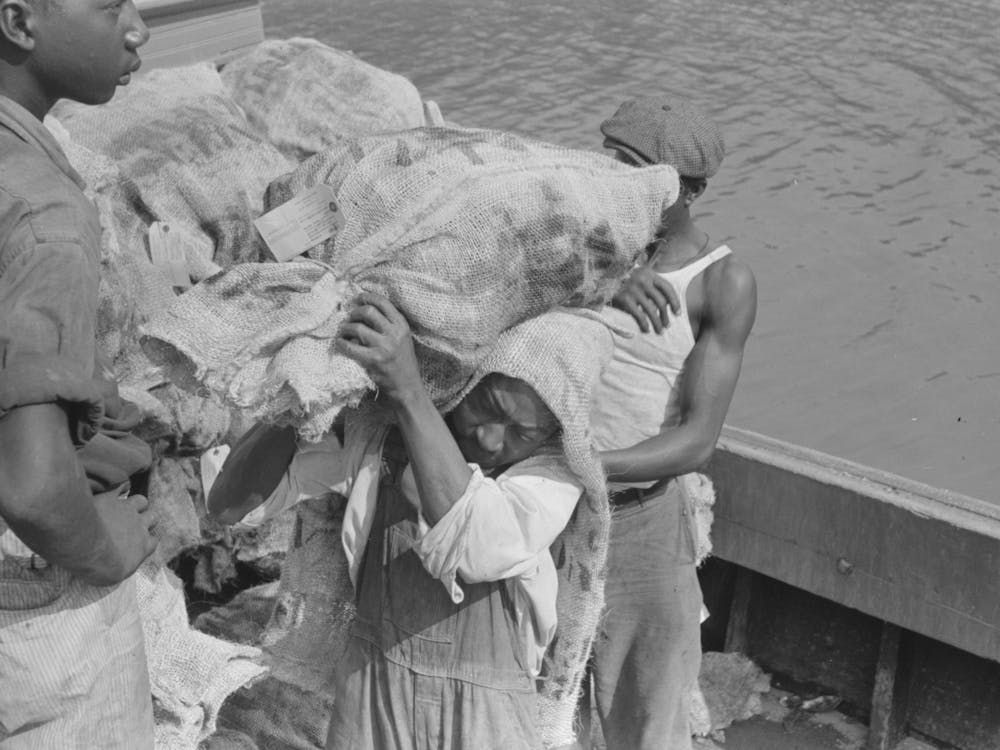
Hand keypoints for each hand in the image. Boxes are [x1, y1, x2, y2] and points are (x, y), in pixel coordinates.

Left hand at [90, 489, 157, 582]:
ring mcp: (126, 510)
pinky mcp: (110, 498)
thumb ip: (123, 566)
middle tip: (132, 524)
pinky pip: (120, 487)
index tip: (138, 544)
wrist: (84, 545)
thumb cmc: (99, 566)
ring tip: (125, 507)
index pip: (154, 541)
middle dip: (146, 519)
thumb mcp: (114, 576)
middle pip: (152, 517)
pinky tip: (114, 490)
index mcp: (144, 545)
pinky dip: (118, 488)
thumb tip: (119, 565)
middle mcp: (140, 525)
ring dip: (135, 504)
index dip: (147, 541)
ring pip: (141, 501)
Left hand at [337, 293, 424, 407]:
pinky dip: (341, 343)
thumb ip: (389, 324)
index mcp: (402, 325)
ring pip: (357, 327)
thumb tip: (365, 310)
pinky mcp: (373, 360)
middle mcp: (394, 333)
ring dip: (346, 328)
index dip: (366, 297)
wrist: (407, 386)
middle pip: (368, 311)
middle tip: (349, 318)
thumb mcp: (402, 338)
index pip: (383, 302)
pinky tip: (340, 343)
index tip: (357, 299)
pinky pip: (350, 347)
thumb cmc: (402, 362)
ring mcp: (384, 347)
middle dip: (354, 312)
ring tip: (343, 331)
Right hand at [610, 265, 679, 332]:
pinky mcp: (624, 299)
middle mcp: (643, 280)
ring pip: (652, 311)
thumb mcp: (638, 276)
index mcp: (649, 273)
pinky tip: (646, 330)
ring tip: (660, 331)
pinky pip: (639, 315)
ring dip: (657, 323)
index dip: (675, 302)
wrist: (601, 279)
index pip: (668, 288)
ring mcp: (633, 289)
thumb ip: (651, 284)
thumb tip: (667, 303)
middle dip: (665, 316)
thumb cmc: (622, 280)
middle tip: (667, 325)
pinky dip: (644, 324)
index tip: (677, 313)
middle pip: (661, 302)